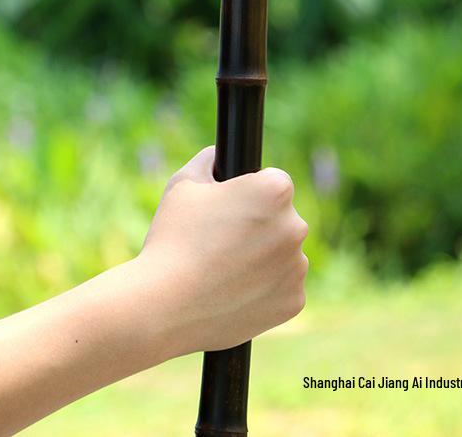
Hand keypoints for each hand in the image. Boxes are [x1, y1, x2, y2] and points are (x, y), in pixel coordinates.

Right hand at [138, 145, 308, 354]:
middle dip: (259, 225)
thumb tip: (218, 155)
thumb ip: (207, 160)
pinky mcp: (293, 302)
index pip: (274, 181)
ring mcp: (297, 267)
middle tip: (222, 240)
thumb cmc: (173, 238)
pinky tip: (234, 291)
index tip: (231, 207)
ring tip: (224, 268)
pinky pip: (283, 288)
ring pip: (283, 254)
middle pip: (281, 218)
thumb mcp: (183, 184)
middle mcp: (295, 227)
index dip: (250, 192)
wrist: (165, 306)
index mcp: (274, 191)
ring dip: (264, 257)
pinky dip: (265, 289)